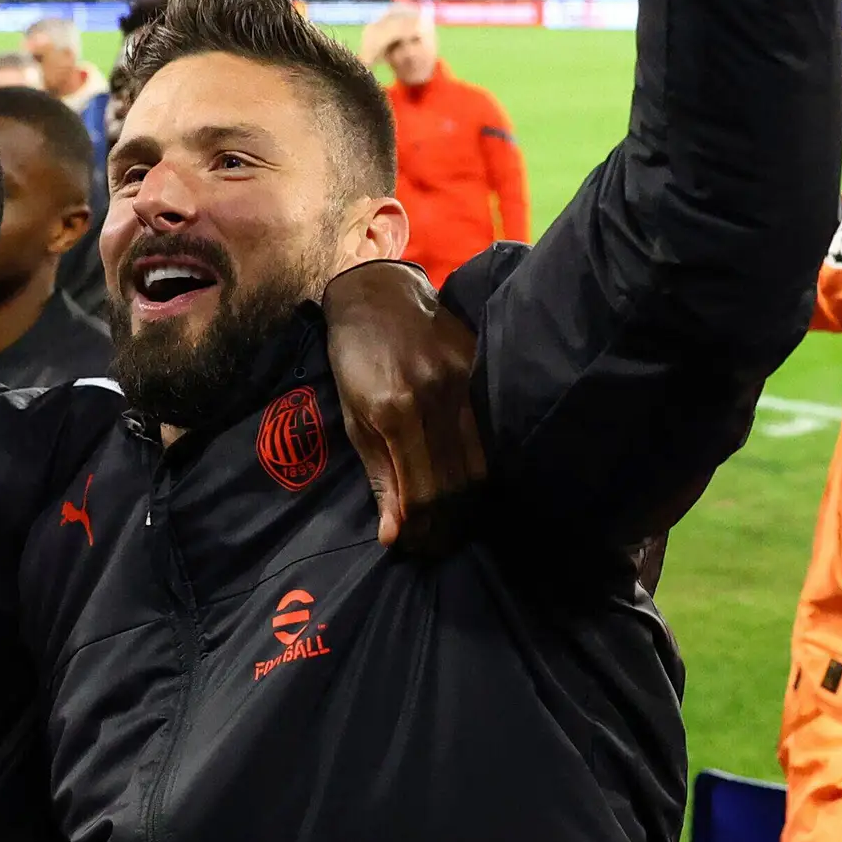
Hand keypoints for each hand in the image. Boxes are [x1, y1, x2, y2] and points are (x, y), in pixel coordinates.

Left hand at [323, 260, 486, 554]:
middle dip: (447, 525)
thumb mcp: (354, 418)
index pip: (424, 491)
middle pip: (457, 484)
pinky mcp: (480, 370)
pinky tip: (468, 487)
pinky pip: (487, 433)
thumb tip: (394, 535)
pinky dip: (479, 468)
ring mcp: (463, 381)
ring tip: (453, 525)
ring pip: (479, 463)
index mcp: (396, 410)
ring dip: (467, 504)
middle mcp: (435, 396)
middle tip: (437, 546)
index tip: (416, 548)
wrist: (379, 293)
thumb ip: (380, 476)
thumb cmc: (354, 358)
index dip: (423, 529)